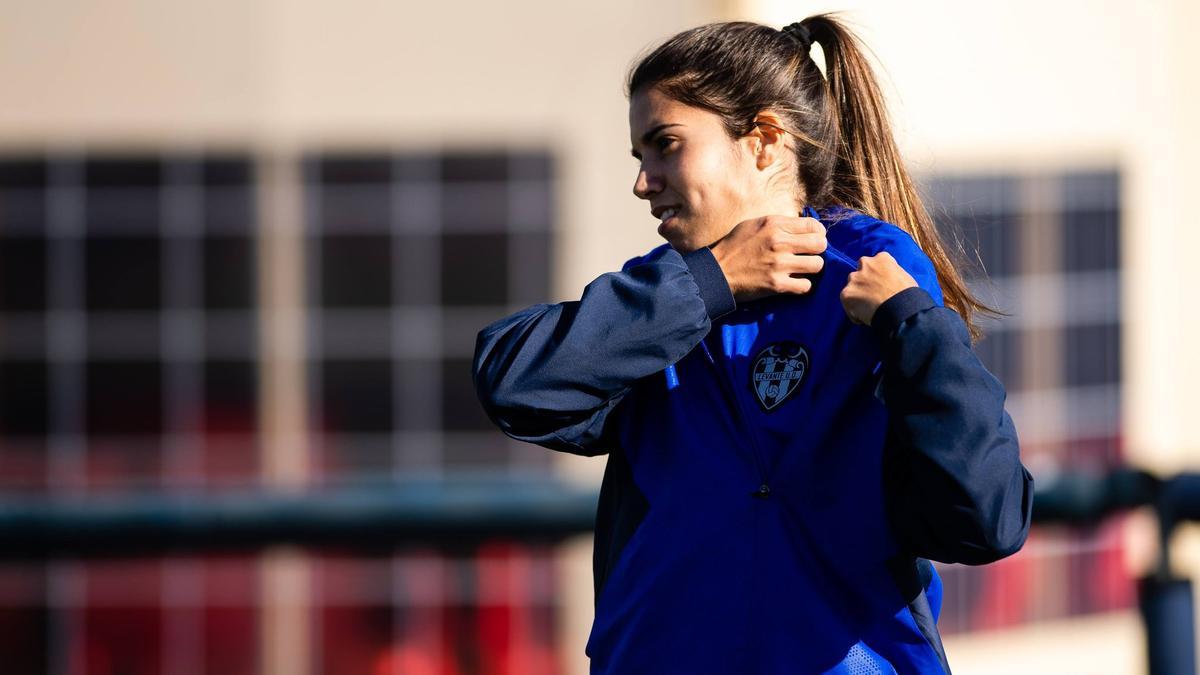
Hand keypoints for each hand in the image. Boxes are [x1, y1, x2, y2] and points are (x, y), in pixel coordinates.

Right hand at [708, 215, 826, 302]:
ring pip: (817, 265)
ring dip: (811, 269)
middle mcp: (779, 242)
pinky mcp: (777, 285)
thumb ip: (778, 224)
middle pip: (820, 244)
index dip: (817, 233)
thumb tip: (802, 227)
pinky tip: (793, 283)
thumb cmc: (734, 247)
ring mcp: (779, 264)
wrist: (717, 272)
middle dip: (817, 250)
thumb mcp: (754, 224)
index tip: (811, 240)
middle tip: (808, 255)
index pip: (814, 225)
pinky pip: (806, 286)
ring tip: (801, 270)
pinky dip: (802, 286)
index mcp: (774, 224)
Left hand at [840, 252, 917, 324]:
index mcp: (882, 258)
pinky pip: (848, 304)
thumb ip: (891, 274)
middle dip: (864, 283)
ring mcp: (854, 279)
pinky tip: (865, 318)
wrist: (901, 309)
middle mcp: (865, 264)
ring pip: (851, 287)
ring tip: (869, 309)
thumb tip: (888, 282)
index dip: (877, 276)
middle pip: (860, 273)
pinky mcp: (846, 294)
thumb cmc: (908, 296)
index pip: (875, 263)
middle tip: (873, 296)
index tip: (882, 285)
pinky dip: (854, 312)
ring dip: (857, 296)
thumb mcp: (904, 277)